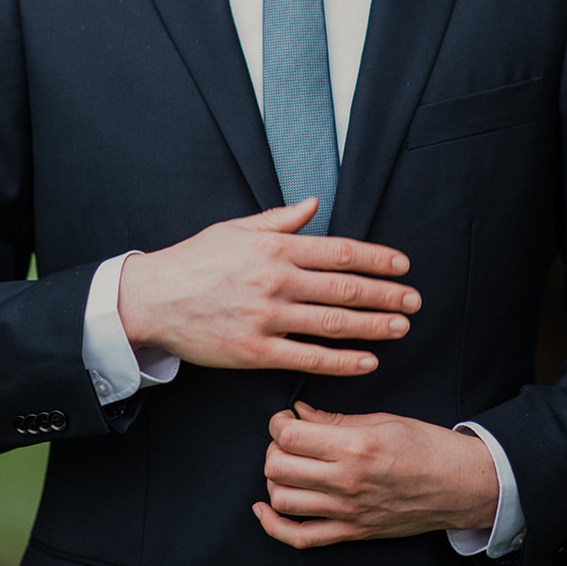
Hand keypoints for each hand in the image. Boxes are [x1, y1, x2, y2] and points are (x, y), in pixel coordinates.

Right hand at [118, 198, 420, 377]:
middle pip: (345, 289)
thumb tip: (313, 204)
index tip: (402, 266)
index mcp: (275, 247)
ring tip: (400, 328)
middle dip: (386, 295)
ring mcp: (267, 317)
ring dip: (374, 327)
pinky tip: (367, 361)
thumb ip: (279, 219)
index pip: (340, 252)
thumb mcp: (236, 228)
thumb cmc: (195, 261)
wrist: (153, 298)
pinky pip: (308, 357)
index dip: (377, 259)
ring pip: (334, 324)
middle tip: (413, 301)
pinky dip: (342, 361)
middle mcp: (276, 280)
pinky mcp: (255, 350)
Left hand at [253, 401, 499, 547]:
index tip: (285, 418)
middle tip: (287, 439)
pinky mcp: (352, 532)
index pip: (290, 436)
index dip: (278, 423)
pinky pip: (300, 538)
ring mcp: (347, 511)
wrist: (459, 485)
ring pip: (282, 501)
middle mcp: (347, 481)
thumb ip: (336, 419)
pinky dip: (274, 526)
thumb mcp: (382, 420)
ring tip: (287, 466)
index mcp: (355, 447)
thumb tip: (299, 413)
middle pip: (278, 467)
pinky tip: (266, 508)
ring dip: (274, 480)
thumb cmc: (427, 447)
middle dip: (273, 448)